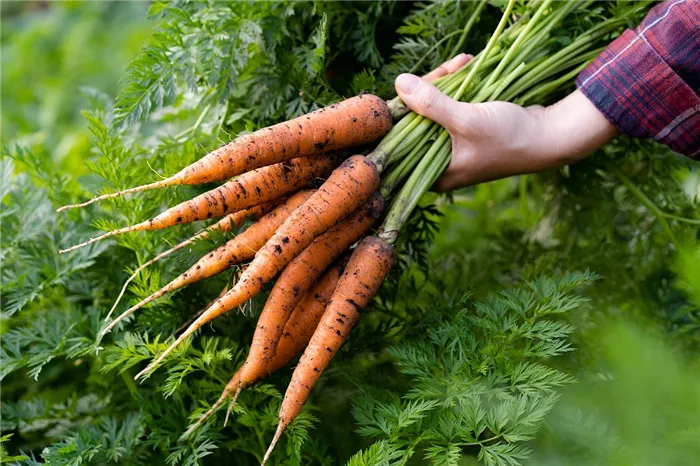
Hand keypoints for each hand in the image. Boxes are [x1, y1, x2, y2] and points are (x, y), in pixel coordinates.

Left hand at [396, 56, 618, 191]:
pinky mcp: (468, 132)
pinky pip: (454, 106)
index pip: (405, 140)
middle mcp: (442, 164)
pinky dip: (459, 87)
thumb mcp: (467, 120)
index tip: (411, 84)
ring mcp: (456, 147)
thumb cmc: (509, 138)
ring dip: (447, 84)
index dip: (404, 110)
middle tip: (447, 69)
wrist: (550, 137)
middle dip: (430, 90)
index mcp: (436, 174)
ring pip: (437, 110)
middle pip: (420, 121)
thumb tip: (400, 83)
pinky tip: (466, 66)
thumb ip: (431, 104)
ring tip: (461, 63)